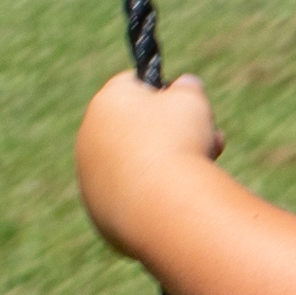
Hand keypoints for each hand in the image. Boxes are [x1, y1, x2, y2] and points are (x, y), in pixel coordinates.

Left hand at [76, 69, 222, 261]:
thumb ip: (188, 88)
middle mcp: (89, 136)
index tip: (187, 105)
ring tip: (200, 173)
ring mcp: (90, 177)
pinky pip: (129, 195)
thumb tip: (185, 86)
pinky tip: (176, 200)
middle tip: (206, 142)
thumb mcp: (192, 100)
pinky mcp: (98, 210)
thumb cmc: (178, 142)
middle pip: (132, 127)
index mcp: (106, 102)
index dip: (163, 92)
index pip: (131, 84)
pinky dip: (151, 195)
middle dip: (170, 133)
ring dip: (162, 164)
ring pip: (131, 163)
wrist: (162, 205)